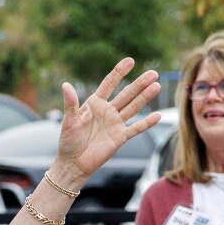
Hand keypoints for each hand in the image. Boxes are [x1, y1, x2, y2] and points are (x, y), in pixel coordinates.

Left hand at [50, 58, 160, 190]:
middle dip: (139, 83)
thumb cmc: (68, 141)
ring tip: (157, 86)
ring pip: (133, 107)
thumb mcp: (69, 121)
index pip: (109, 84)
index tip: (130, 61)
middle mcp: (108, 111)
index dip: (119, 72)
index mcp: (95, 103)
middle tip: (153, 73)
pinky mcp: (120, 137)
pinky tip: (157, 115)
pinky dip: (147, 123)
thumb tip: (65, 85)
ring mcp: (115, 123)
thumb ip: (70, 103)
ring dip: (145, 97)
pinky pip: (136, 128)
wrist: (74, 163)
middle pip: (127, 94)